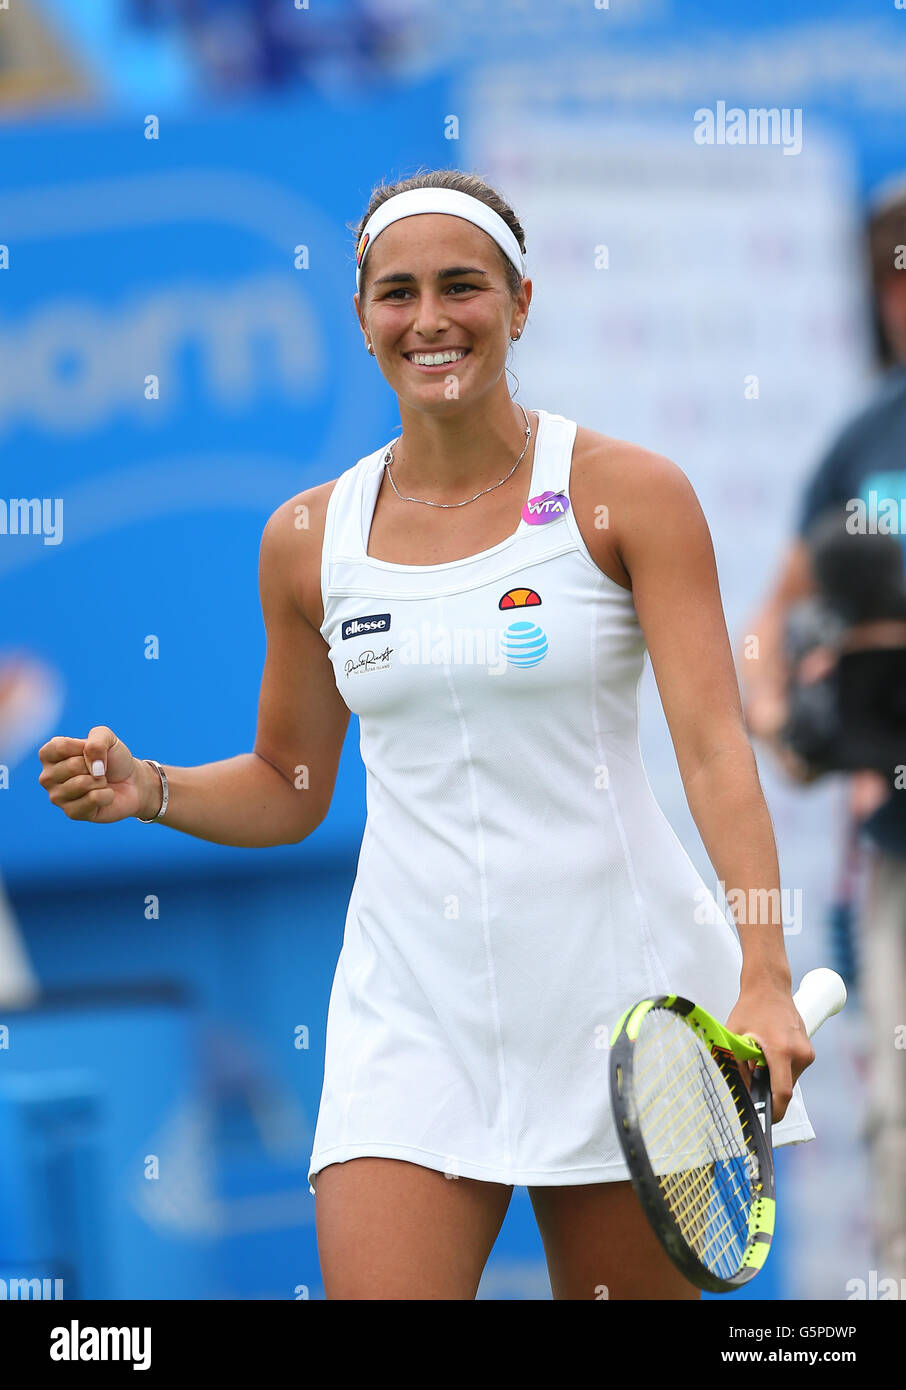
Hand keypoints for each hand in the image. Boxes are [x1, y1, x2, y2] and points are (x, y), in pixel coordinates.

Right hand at [37, 725, 153, 822]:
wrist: (132, 782)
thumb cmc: (113, 758)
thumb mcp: (107, 737)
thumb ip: (97, 740)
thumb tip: (92, 764)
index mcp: (49, 755)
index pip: (59, 747)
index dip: (83, 747)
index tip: (91, 751)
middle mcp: (47, 777)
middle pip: (72, 766)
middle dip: (95, 766)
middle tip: (99, 770)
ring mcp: (57, 797)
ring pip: (82, 783)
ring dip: (101, 781)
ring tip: (101, 782)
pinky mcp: (71, 813)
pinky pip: (93, 799)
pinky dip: (107, 795)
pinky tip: (104, 796)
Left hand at [726, 984, 814, 1122]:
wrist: (770, 987)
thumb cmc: (750, 1010)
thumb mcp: (736, 1038)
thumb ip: (737, 1066)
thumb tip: (740, 1094)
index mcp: (781, 1050)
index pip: (783, 1093)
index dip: (773, 1112)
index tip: (764, 1120)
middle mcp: (800, 1053)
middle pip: (785, 1088)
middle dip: (768, 1092)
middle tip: (750, 1083)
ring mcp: (807, 1052)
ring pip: (790, 1080)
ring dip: (774, 1079)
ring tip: (757, 1062)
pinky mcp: (808, 1051)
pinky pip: (793, 1070)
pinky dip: (780, 1070)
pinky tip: (767, 1055)